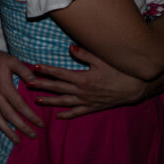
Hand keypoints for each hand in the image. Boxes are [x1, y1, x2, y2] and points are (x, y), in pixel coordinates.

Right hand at [0, 37, 41, 143]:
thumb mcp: (13, 61)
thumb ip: (25, 72)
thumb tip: (35, 82)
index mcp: (4, 87)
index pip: (20, 106)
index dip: (31, 116)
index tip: (41, 124)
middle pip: (10, 116)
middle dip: (22, 127)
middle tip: (34, 136)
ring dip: (6, 131)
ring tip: (17, 140)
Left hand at [29, 45, 146, 118]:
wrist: (137, 89)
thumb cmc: (120, 72)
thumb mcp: (103, 60)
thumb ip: (85, 54)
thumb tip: (70, 47)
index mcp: (83, 78)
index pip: (60, 73)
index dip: (46, 70)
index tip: (34, 67)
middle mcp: (82, 91)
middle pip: (58, 88)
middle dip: (42, 85)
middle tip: (27, 84)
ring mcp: (87, 101)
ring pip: (64, 102)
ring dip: (50, 101)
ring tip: (37, 100)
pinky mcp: (93, 107)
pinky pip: (77, 112)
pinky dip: (67, 114)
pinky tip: (58, 116)